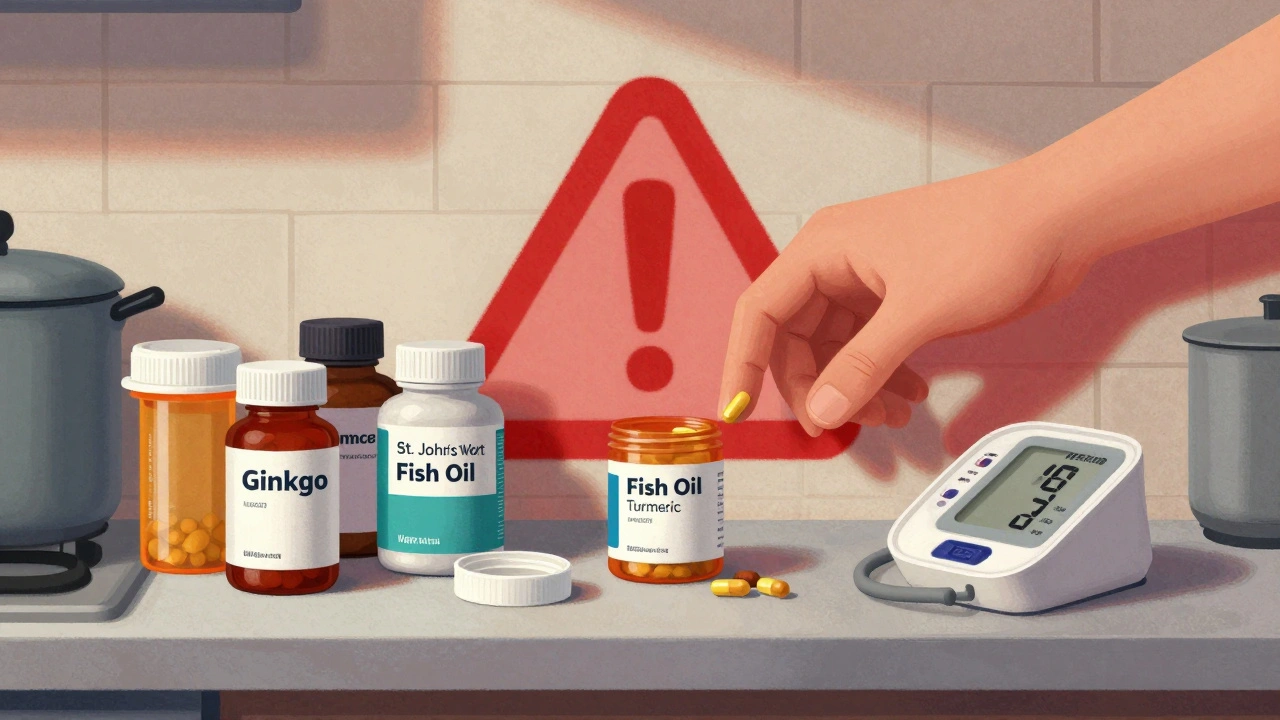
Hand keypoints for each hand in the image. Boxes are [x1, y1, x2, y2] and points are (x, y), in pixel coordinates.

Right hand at [719, 160, 1098, 435]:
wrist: (1058, 218)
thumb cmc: (990, 237)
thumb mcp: (918, 312)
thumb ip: (863, 366)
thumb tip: (823, 411)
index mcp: (824, 248)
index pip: (759, 311)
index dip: (743, 364)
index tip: (736, 410)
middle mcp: (838, 262)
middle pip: (795, 338)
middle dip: (816, 386)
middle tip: (841, 423)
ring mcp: (870, 279)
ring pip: (835, 348)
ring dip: (855, 388)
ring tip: (892, 416)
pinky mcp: (901, 295)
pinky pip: (870, 346)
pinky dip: (882, 376)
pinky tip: (912, 397)